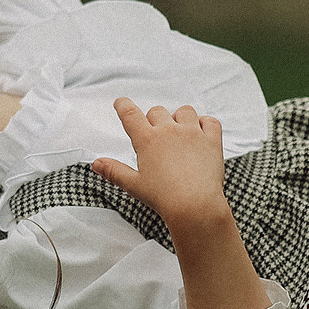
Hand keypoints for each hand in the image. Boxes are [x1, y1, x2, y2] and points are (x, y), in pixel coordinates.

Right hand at [93, 99, 229, 230]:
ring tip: (179, 133)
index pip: (130, 114)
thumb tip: (96, 163)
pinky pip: (210, 121)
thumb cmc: (164, 198)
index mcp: (148, 140)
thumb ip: (114, 171)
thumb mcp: (134, 185)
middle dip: (154, 120)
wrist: (195, 206)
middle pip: (157, 111)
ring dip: (179, 118)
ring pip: (184, 111)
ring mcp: (192, 133)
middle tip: (155, 136)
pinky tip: (201, 132)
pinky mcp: (212, 140)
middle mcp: (169, 131)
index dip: (123, 106)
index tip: (121, 102)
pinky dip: (205, 123)